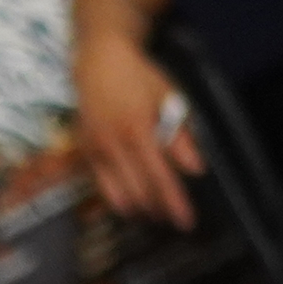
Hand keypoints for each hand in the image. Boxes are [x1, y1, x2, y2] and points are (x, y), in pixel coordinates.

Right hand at [76, 29, 203, 229]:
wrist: (99, 62)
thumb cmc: (139, 77)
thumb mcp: (168, 99)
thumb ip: (181, 137)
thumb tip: (196, 169)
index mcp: (138, 131)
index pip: (161, 178)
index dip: (175, 203)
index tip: (187, 221)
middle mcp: (114, 146)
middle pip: (139, 194)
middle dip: (158, 209)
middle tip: (173, 216)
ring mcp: (96, 152)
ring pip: (118, 197)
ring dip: (139, 207)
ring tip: (154, 210)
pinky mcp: (85, 154)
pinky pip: (103, 188)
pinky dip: (120, 197)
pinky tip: (133, 197)